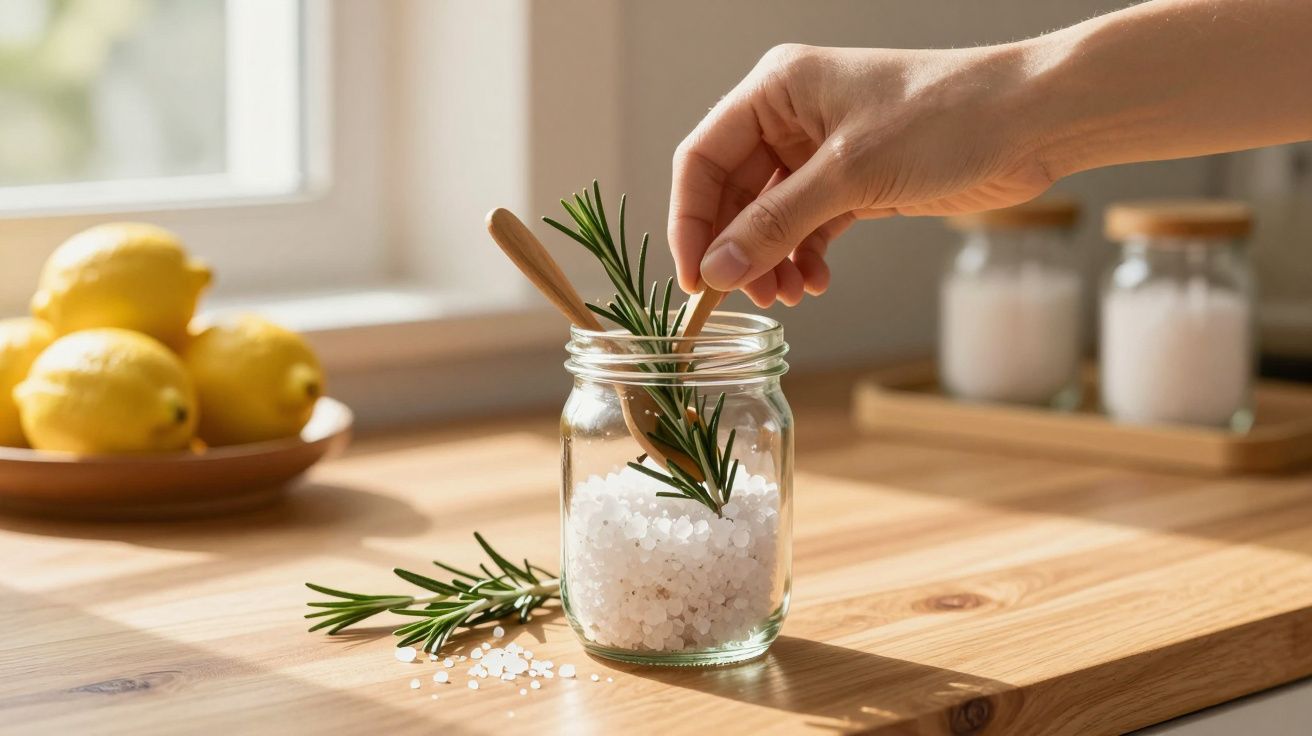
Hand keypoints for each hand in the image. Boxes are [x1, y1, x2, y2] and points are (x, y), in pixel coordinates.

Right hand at [668, 43, 1052, 306]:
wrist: (1034, 119)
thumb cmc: (946, 118)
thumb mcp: (851, 174)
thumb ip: (778, 223)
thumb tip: (719, 270)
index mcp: (776, 89)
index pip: (703, 158)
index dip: (690, 220)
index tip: (696, 277)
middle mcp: (791, 116)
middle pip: (733, 192)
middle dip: (737, 248)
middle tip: (742, 298)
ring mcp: (822, 150)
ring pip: (770, 215)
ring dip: (770, 260)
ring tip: (787, 298)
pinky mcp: (855, 179)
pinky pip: (808, 225)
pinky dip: (804, 256)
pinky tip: (814, 282)